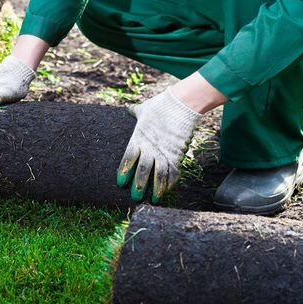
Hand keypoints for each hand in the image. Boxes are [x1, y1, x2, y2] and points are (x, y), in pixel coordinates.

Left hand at [117, 88, 202, 203]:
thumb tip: (129, 110)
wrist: (182, 103)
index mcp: (139, 138)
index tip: (121, 183)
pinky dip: (171, 182)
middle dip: (139, 185)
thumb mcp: (144, 109)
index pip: (129, 158)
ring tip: (153, 200)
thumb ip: (135, 113)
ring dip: (156, 189)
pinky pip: (174, 172)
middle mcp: (151, 148)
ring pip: (159, 175)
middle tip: (135, 197)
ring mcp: (165, 152)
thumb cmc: (160, 105)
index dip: (124, 171)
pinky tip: (168, 190)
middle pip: (142, 170)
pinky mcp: (178, 154)